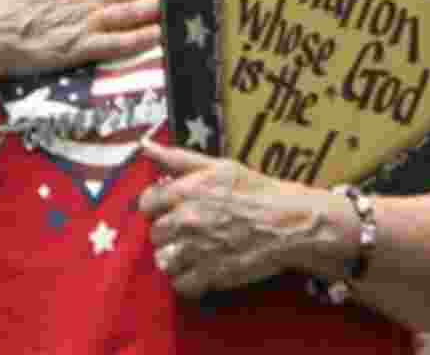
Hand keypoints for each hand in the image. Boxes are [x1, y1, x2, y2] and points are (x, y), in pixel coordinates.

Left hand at [138, 138, 318, 296]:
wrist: (284, 221)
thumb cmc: (253, 190)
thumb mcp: (216, 165)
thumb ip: (177, 157)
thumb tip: (145, 145)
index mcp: (185, 191)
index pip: (146, 203)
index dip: (156, 206)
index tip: (169, 208)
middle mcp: (186, 220)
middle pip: (154, 233)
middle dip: (167, 231)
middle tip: (186, 229)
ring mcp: (196, 249)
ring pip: (163, 260)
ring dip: (174, 257)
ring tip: (192, 250)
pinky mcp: (209, 274)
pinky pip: (181, 284)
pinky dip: (188, 279)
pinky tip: (200, 268)